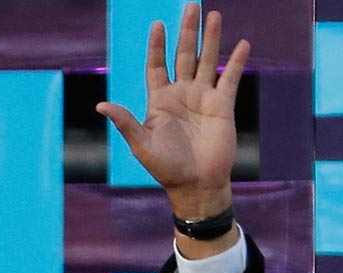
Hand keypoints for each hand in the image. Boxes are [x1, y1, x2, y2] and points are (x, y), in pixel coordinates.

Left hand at [96, 4, 249, 220]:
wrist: (196, 185)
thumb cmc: (166, 168)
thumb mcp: (142, 145)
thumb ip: (125, 122)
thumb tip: (100, 105)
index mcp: (160, 101)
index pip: (157, 66)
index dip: (157, 46)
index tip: (157, 25)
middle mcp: (182, 95)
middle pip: (183, 55)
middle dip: (187, 31)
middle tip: (190, 5)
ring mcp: (203, 98)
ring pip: (207, 61)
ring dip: (211, 39)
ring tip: (213, 15)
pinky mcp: (222, 107)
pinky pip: (229, 79)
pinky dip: (236, 62)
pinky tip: (242, 45)